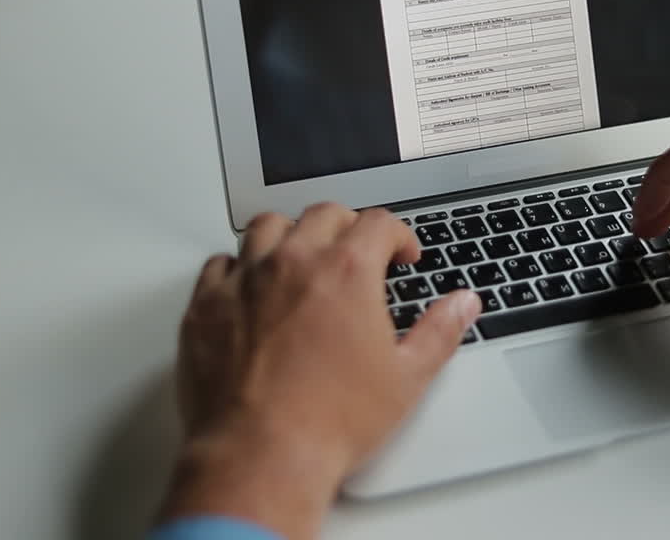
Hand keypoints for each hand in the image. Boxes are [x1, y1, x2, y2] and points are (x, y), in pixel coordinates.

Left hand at [159, 205, 480, 538]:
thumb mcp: (407, 378)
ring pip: (267, 226)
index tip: (401, 254)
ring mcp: (245, 280)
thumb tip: (462, 304)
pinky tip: (250, 285)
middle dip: (347, 226)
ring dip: (290, 234)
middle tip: (357, 251)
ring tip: (302, 256)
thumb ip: (439, 331)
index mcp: (348, 271)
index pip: (378, 223)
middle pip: (323, 214)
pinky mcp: (206, 305)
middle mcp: (294, 262)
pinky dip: (239, 266)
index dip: (398, 235)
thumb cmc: (331, 421)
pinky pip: (219, 263)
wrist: (261, 455)